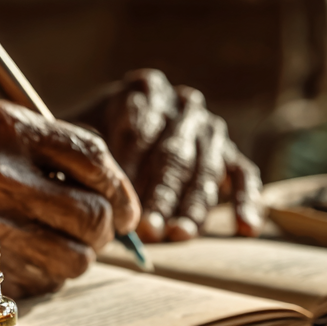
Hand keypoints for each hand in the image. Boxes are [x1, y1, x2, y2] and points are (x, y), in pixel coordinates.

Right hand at [0, 101, 138, 298]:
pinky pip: (36, 286)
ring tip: (41, 253)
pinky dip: (34, 284)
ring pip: (72, 259)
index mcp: (0, 125)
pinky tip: (6, 268)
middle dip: (100, 233)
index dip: (121, 189)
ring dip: (69, 263)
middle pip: (93, 214)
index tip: (126, 210)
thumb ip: (35, 154)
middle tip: (88, 240)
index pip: (94, 156)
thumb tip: (108, 188)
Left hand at [69, 69, 262, 241]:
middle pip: (174, 154)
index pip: (140, 128)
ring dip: (193, 206)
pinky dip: (246, 201)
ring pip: (206, 169)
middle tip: (146, 230)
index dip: (129, 165)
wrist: (123, 132)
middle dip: (160, 195)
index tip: (118, 196)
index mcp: (145, 90)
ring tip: (178, 235)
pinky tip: (245, 228)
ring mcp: (210, 128)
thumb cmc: (93, 138)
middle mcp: (183, 105)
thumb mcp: (80, 133)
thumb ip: (83, 148)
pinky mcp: (231, 153)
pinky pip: (244, 176)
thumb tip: (88, 179)